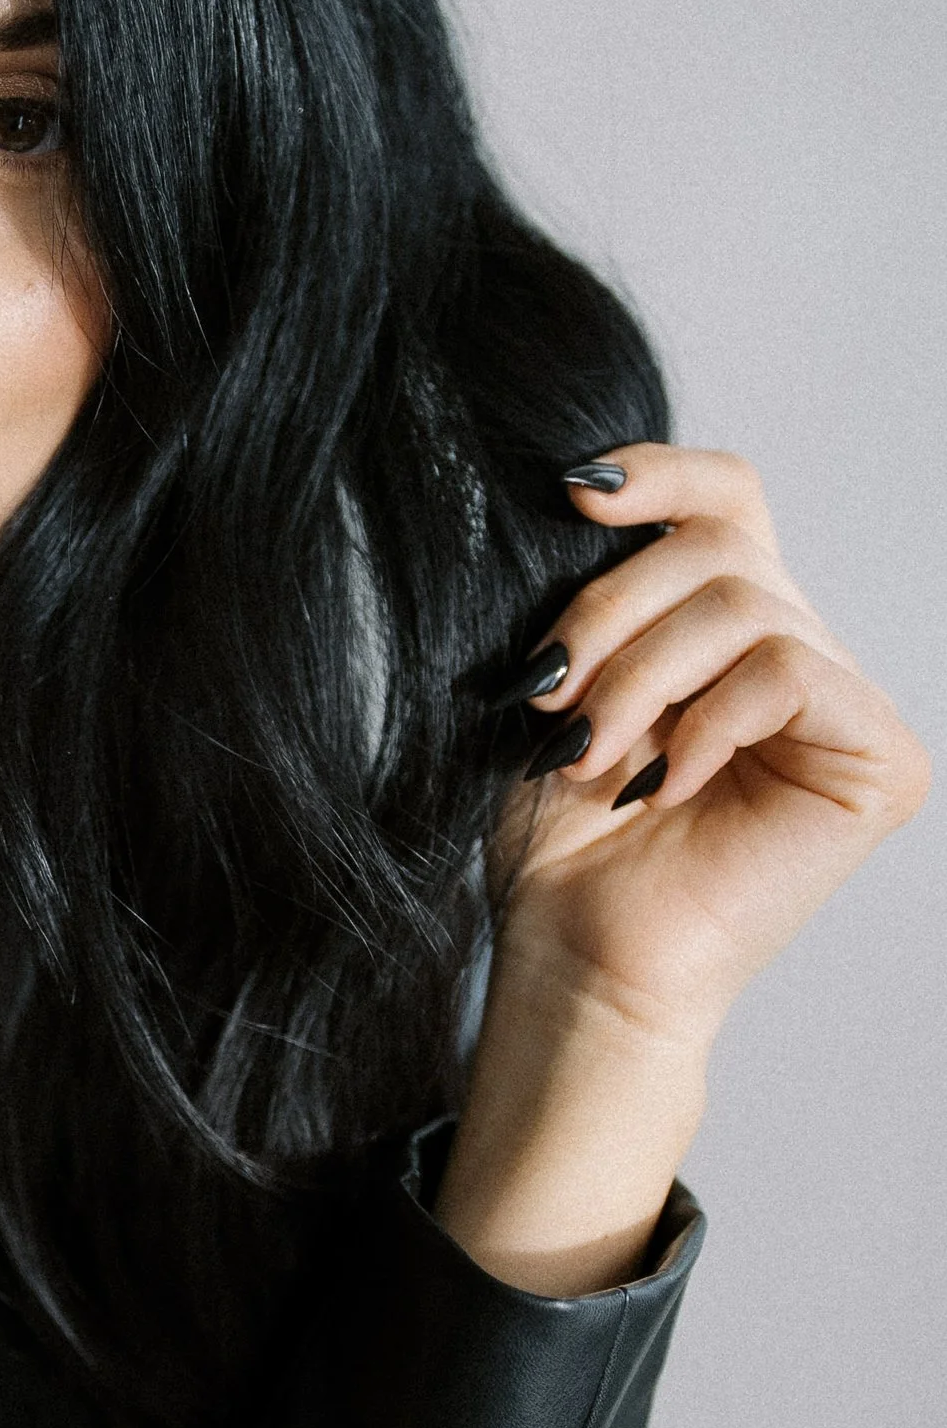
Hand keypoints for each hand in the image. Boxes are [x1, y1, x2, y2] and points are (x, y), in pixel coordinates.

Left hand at [494, 443, 926, 1051]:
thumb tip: (586, 485)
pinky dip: (707, 722)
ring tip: (588, 751)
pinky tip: (667, 785)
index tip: (571, 493)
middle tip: (549, 694)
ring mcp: (843, 706)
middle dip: (609, 611)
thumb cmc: (563, 838)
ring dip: (639, 676)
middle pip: (719, 544)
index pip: (725, 498)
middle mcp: (795, 652)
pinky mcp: (878, 759)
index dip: (659, 473)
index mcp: (723, 627)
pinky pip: (787, 671)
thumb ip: (598, 588)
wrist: (579, 953)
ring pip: (744, 605)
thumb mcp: (562, 683)